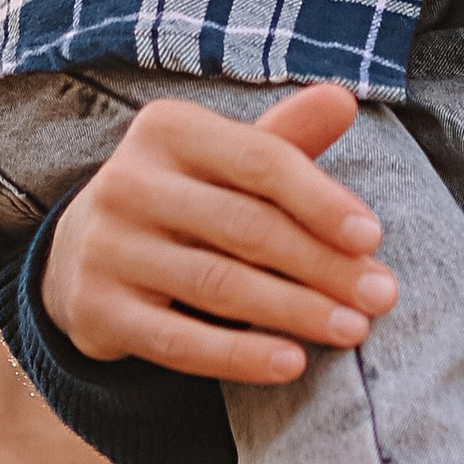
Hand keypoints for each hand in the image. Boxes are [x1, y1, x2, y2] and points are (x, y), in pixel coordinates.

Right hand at [39, 84, 396, 386]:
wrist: (83, 254)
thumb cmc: (186, 199)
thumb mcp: (227, 160)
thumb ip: (286, 137)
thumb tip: (343, 100)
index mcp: (168, 129)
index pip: (260, 161)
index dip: (321, 200)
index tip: (374, 238)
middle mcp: (128, 181)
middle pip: (246, 227)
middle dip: (323, 265)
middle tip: (381, 296)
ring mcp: (106, 248)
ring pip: (218, 286)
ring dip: (295, 312)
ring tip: (352, 330)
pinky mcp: (96, 310)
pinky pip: (178, 342)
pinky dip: (240, 356)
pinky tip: (292, 363)